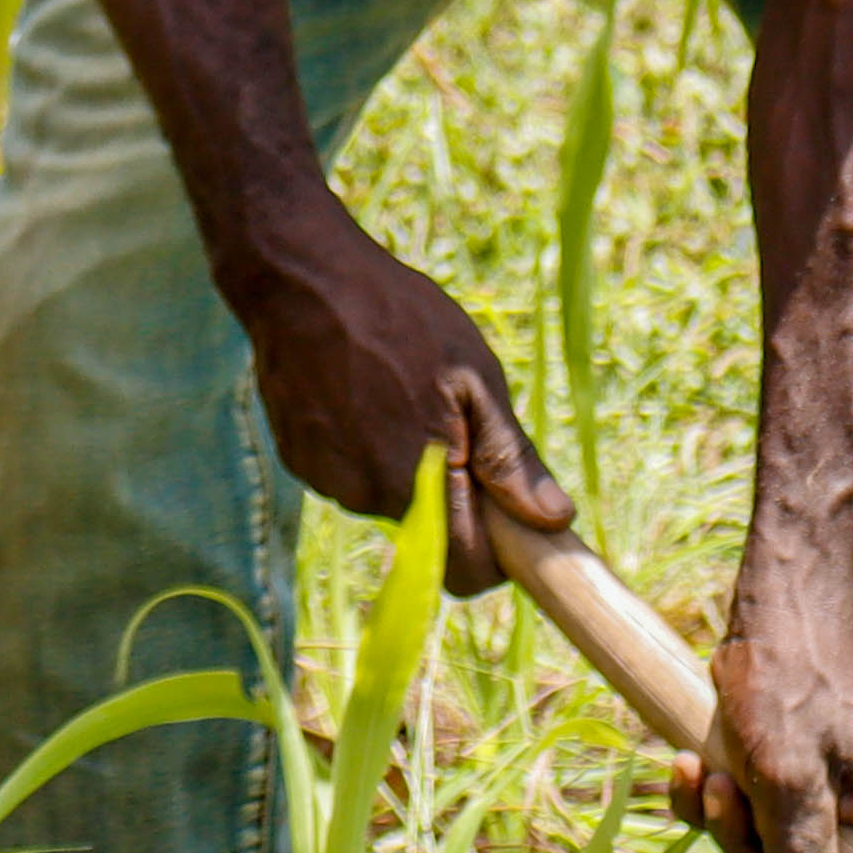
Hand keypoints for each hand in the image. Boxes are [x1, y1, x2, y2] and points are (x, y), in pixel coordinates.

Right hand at [220, 207, 571, 539]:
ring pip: (391, 502)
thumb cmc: (399, 320)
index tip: (512, 517)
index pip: (464, 573)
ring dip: (411, 470)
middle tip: (460, 425)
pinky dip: (371, 448)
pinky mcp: (300, 460)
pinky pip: (353, 474)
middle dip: (457, 499)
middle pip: (430, 535)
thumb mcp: (474, 379)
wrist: (299, 280)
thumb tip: (553, 520)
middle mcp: (364, 498)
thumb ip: (510, 459)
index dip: (496, 555)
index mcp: (416, 486)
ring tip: (406, 394)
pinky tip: (368, 393)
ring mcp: (326, 480)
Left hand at [698, 572, 852, 852]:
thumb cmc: (791, 675)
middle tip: (736, 811)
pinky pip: (761, 832)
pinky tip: (688, 768)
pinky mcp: (799, 792)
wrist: (772, 606)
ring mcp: (841, 810)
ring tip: (706, 773)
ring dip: (735, 833)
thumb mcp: (787, 770)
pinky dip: (721, 809)